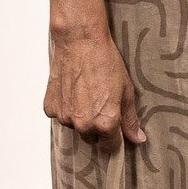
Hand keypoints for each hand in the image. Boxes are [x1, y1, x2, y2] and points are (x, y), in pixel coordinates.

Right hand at [44, 28, 145, 143]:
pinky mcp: (50, 107)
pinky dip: (66, 106)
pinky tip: (72, 89)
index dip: (115, 137)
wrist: (80, 41)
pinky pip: (60, 114)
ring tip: (86, 91)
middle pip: (91, 138)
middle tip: (100, 102)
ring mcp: (65, 117)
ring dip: (80, 116)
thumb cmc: (105, 62)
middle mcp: (83, 125)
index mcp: (105, 123)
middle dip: (97, 126)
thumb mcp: (126, 90)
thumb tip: (137, 139)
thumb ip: (130, 119)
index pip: (110, 147)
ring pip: (75, 126)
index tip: (116, 128)